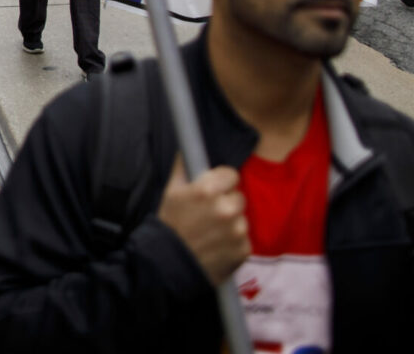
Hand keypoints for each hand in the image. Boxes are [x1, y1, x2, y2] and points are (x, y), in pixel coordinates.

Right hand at [156, 159, 248, 284]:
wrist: (168, 266)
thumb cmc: (169, 226)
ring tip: (212, 234)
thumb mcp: (171, 192)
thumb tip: (187, 147)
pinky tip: (218, 247)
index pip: (231, 174)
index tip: (214, 191)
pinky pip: (244, 240)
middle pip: (238, 197)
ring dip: (231, 224)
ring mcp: (237, 231)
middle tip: (210, 215)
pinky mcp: (243, 250)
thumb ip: (183, 167)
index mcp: (207, 191)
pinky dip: (234, 243)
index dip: (222, 182)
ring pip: (242, 219)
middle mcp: (225, 209)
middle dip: (227, 203)